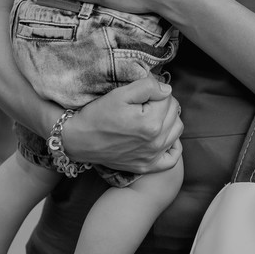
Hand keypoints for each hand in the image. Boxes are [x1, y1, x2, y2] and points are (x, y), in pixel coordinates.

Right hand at [60, 78, 183, 173]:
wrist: (78, 140)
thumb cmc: (98, 115)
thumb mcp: (120, 94)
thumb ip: (148, 87)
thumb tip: (167, 90)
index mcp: (151, 122)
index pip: (168, 97)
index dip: (154, 91)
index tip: (140, 95)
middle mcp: (156, 142)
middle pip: (174, 113)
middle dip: (162, 104)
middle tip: (143, 104)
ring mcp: (152, 156)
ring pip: (177, 130)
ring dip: (168, 120)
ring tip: (151, 117)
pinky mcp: (147, 166)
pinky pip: (172, 158)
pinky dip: (172, 146)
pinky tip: (163, 137)